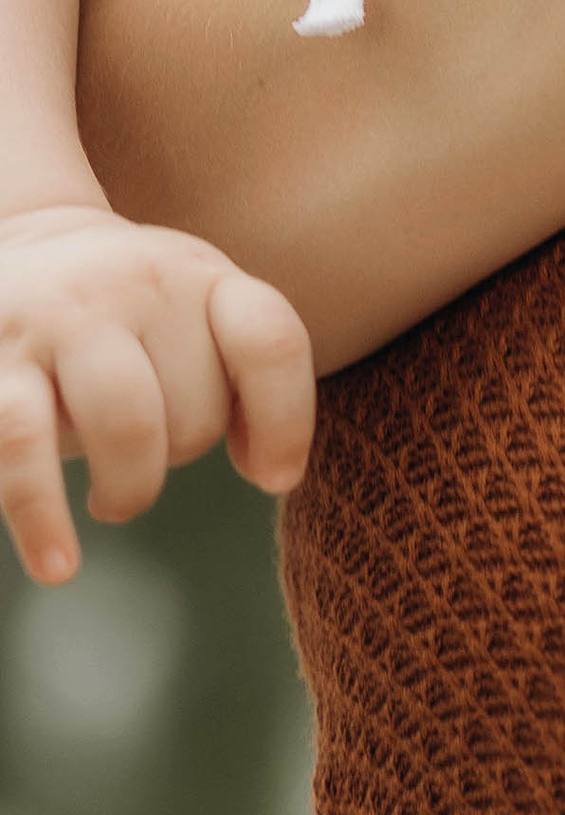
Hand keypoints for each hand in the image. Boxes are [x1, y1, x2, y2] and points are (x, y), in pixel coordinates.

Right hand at [0, 202, 314, 583]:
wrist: (13, 248)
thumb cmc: (121, 313)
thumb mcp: (190, 313)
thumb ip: (242, 372)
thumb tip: (273, 470)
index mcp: (198, 276)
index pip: (270, 339)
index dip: (287, 420)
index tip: (273, 478)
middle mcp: (136, 285)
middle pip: (197, 408)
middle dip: (181, 451)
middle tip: (147, 446)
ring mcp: (61, 319)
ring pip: (127, 426)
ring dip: (131, 488)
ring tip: (114, 500)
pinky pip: (24, 447)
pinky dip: (42, 516)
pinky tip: (58, 565)